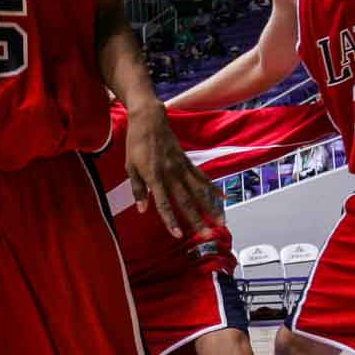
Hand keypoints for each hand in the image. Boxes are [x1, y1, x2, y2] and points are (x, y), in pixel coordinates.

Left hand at [125, 103, 221, 239]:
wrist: (149, 119)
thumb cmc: (135, 143)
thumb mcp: (130, 167)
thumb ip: (138, 189)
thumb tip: (143, 210)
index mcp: (154, 176)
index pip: (164, 203)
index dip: (171, 220)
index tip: (178, 235)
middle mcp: (171, 173)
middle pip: (186, 201)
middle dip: (197, 220)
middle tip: (207, 235)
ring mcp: (181, 167)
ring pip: (199, 192)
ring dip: (211, 208)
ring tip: (221, 222)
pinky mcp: (187, 161)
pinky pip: (202, 177)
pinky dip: (213, 188)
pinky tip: (224, 198)